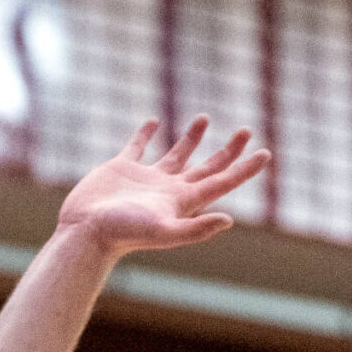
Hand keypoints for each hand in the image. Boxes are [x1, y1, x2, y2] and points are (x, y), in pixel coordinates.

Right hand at [55, 116, 268, 257]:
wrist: (85, 232)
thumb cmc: (123, 233)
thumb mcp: (163, 231)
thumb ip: (196, 228)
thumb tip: (229, 220)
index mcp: (184, 200)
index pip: (223, 181)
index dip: (245, 169)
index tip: (266, 153)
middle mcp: (169, 189)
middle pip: (208, 167)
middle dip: (229, 150)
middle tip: (247, 131)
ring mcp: (146, 179)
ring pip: (177, 154)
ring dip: (192, 137)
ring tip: (204, 118)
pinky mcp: (122, 169)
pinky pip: (138, 146)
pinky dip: (146, 134)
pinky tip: (153, 122)